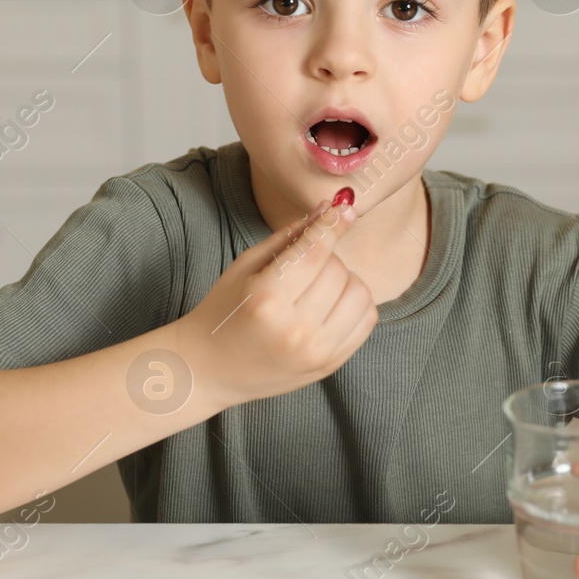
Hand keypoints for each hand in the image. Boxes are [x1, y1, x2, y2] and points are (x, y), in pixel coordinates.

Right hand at [178, 196, 377, 408]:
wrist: (211, 370)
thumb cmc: (224, 312)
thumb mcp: (245, 267)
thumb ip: (288, 237)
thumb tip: (328, 209)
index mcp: (266, 299)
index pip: (314, 252)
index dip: (332, 225)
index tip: (343, 209)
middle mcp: (295, 328)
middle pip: (338, 270)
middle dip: (327, 256)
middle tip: (306, 263)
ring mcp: (316, 351)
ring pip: (359, 293)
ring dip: (345, 280)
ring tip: (319, 286)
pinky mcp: (331, 364)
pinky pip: (367, 320)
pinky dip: (356, 303)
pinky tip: (332, 304)